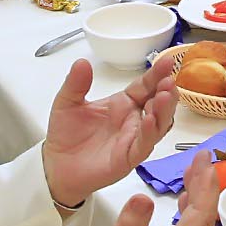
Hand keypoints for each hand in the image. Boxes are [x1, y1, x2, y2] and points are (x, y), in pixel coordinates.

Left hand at [44, 55, 181, 209]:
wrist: (57, 165)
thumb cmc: (66, 134)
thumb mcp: (67, 102)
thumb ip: (76, 83)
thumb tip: (82, 62)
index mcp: (123, 103)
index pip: (145, 85)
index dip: (157, 74)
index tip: (167, 60)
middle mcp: (133, 120)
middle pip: (158, 103)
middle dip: (167, 91)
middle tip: (169, 80)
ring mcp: (134, 138)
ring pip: (159, 124)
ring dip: (165, 110)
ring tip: (164, 97)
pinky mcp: (129, 157)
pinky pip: (144, 144)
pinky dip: (150, 132)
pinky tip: (150, 120)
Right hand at [80, 145, 217, 225]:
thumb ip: (130, 225)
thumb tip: (143, 196)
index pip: (200, 215)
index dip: (205, 185)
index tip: (203, 160)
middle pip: (204, 216)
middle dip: (205, 184)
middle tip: (199, 157)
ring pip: (199, 222)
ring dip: (199, 195)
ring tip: (192, 170)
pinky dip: (190, 209)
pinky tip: (184, 197)